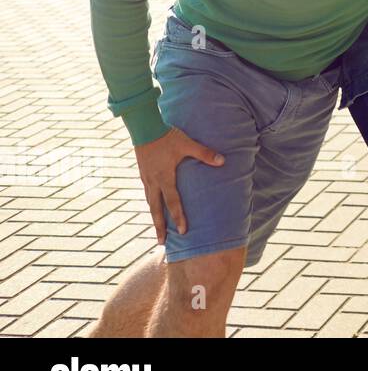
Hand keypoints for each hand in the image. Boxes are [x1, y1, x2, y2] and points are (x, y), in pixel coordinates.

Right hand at [134, 127, 224, 243]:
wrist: (144, 127)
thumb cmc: (167, 136)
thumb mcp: (187, 144)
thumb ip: (205, 153)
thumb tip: (222, 161)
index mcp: (165, 178)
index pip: (173, 202)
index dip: (179, 217)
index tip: (183, 231)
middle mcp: (153, 182)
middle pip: (156, 210)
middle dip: (159, 227)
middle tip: (161, 242)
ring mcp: (146, 178)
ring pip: (149, 202)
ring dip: (154, 216)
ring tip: (157, 228)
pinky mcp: (143, 173)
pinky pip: (147, 193)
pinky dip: (151, 203)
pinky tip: (154, 205)